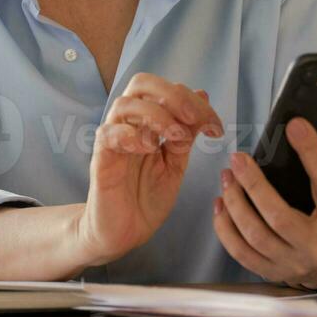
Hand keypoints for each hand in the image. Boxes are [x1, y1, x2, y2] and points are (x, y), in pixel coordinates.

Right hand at [75, 73, 223, 266]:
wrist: (124, 233)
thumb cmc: (145, 197)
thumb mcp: (175, 163)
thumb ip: (186, 132)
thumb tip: (202, 95)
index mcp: (148, 122)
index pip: (167, 89)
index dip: (195, 101)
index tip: (215, 127)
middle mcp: (129, 124)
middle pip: (142, 83)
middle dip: (173, 95)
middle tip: (193, 118)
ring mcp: (113, 140)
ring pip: (125, 104)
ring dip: (156, 114)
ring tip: (175, 136)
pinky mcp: (101, 160)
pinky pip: (108, 134)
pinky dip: (130, 135)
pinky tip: (149, 148)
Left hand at [213, 116, 316, 287]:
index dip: (310, 151)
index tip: (294, 125)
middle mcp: (316, 245)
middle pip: (279, 216)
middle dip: (254, 185)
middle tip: (238, 158)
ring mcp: (292, 262)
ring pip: (255, 235)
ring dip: (235, 203)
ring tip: (227, 177)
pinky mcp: (271, 272)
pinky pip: (241, 252)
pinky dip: (225, 228)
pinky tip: (221, 205)